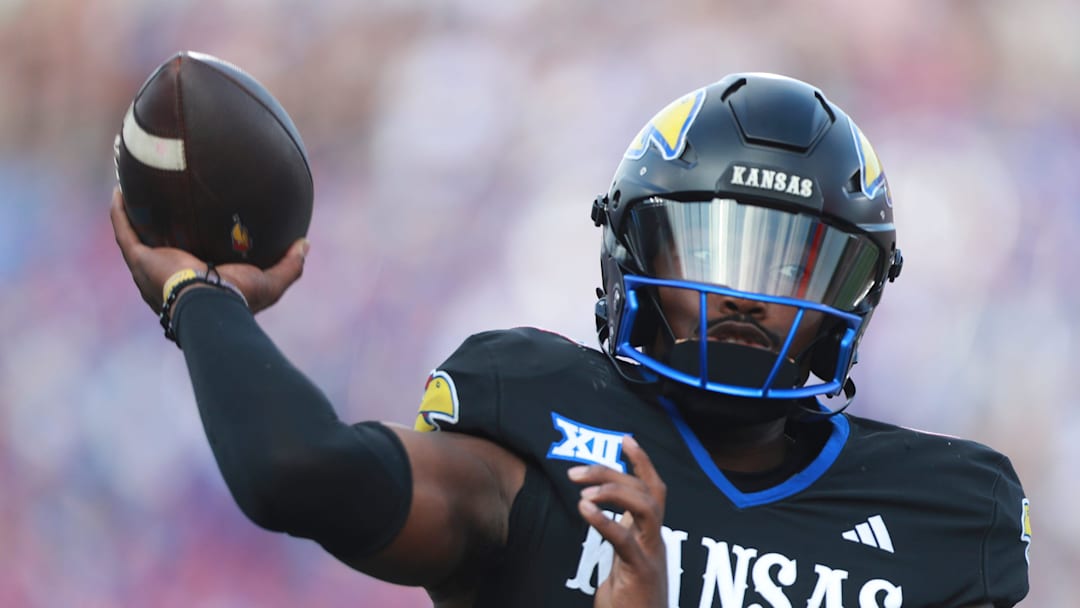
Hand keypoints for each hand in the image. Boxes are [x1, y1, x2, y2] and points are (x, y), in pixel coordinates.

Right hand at [109, 187, 308, 313]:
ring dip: (132, 216)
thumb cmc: (238, 299)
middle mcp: (169, 278)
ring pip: (136, 238)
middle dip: (157, 228)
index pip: (193, 263)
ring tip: (133, 191)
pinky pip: (125, 232)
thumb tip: (305, 244)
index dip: (192, 244)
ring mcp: (150, 270)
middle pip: (159, 248)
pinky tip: (120, 191)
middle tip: (161, 203)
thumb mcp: (271, 282)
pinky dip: (120, 213)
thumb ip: (290, 265)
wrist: (209, 303)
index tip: (198, 224)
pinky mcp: (139, 261)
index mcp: (197, 284)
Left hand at [569, 435, 666, 607]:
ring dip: (613, 490)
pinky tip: (584, 508)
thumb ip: (619, 538)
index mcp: (651, 536)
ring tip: (582, 489)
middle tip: (575, 472)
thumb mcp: (623, 563)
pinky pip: (625, 540)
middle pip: (644, 491)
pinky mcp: (641, 573)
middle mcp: (656, 541)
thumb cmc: (629, 604)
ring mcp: (652, 556)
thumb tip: (602, 514)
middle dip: (612, 472)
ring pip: (645, 507)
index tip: (625, 438)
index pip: (653, 489)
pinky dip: (604, 520)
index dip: (642, 462)